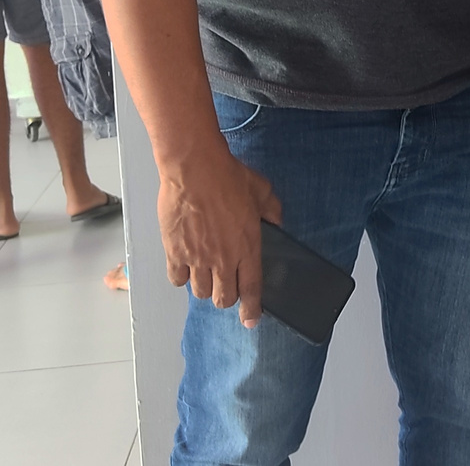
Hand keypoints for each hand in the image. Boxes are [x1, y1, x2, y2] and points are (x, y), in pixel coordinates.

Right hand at [158, 145, 281, 327]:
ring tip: (207, 270)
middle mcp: (222, 258)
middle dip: (227, 297)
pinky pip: (177, 279)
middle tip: (227, 285)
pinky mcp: (174, 253)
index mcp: (247, 246)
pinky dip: (181, 276)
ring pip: (200, 292)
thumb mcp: (262, 190)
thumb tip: (277, 222)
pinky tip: (186, 263)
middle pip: (223, 298)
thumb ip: (272, 210)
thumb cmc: (227, 176)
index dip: (252, 308)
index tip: (251, 319)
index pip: (252, 288)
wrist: (194, 169)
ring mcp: (197, 258)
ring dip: (205, 286)